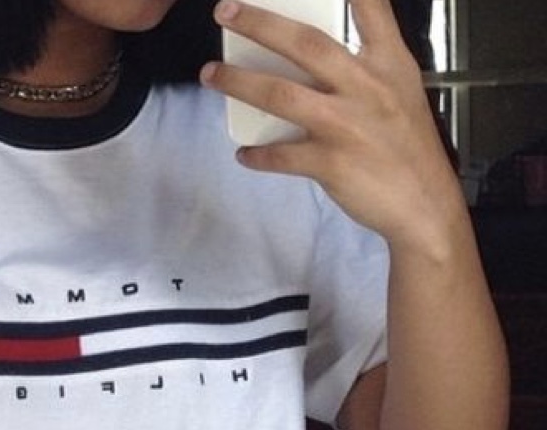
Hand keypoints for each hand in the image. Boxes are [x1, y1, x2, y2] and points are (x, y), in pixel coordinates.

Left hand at [201, 0, 463, 249]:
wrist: (424, 204)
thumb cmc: (408, 147)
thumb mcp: (401, 91)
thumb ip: (368, 66)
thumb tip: (319, 54)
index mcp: (388, 63)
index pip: (368, 7)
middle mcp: (366, 86)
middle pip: (305, 43)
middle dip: (260, 23)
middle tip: (225, 11)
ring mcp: (346, 124)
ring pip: (280, 94)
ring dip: (239, 82)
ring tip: (210, 74)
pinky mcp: (330, 162)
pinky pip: (281, 155)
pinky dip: (258, 154)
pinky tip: (244, 153)